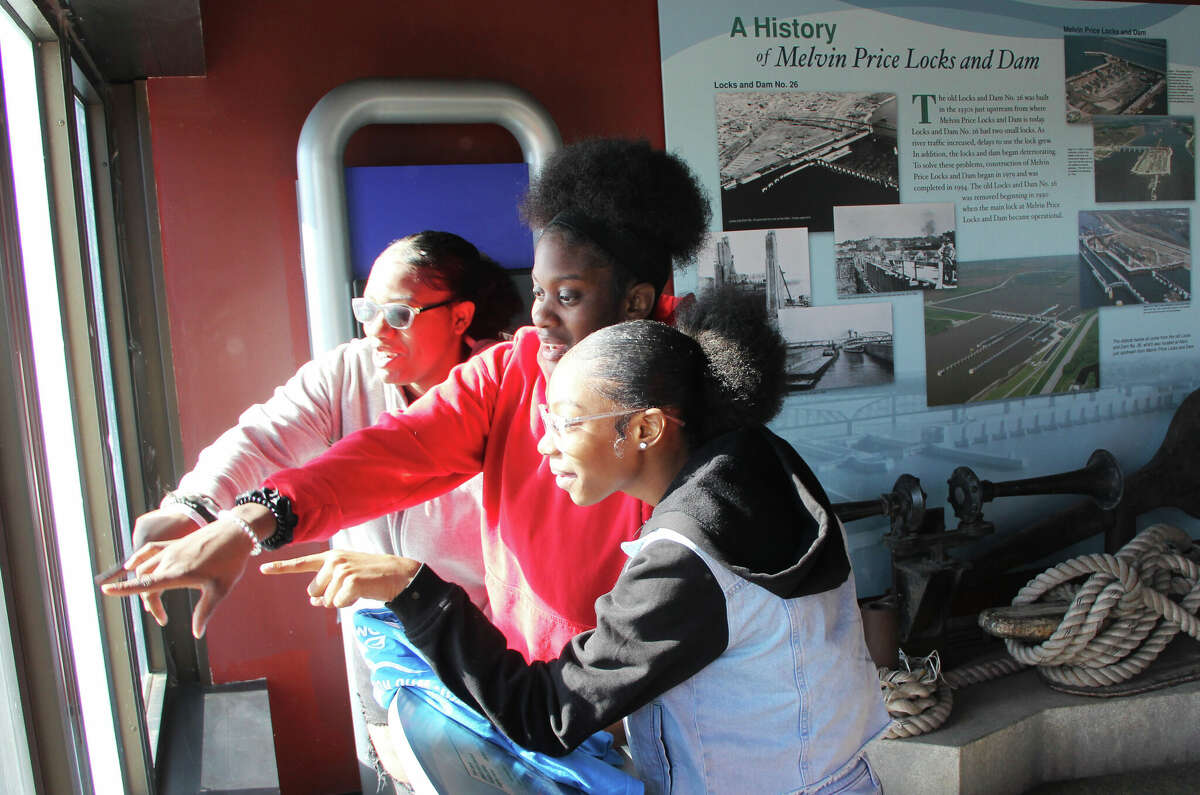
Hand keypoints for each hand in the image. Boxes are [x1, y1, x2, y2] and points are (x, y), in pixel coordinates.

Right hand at [101, 504, 271, 637]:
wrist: (236, 532)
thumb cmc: (231, 562)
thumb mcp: (220, 589)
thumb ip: (205, 612)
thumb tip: (197, 634)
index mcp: (178, 574)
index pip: (145, 584)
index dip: (124, 589)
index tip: (104, 590)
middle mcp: (169, 561)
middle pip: (145, 583)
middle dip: (149, 603)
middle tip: (162, 619)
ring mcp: (170, 550)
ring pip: (145, 568)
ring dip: (143, 584)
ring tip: (153, 601)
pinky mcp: (173, 544)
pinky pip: (149, 551)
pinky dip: (138, 559)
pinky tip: (131, 565)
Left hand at [260, 550, 420, 607]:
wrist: (399, 575)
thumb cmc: (374, 577)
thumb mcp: (349, 577)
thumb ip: (328, 586)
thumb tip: (313, 601)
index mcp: (332, 557)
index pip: (302, 563)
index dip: (280, 567)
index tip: (262, 568)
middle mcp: (333, 560)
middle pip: (314, 591)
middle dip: (329, 597)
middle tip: (351, 589)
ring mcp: (341, 570)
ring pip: (326, 600)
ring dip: (341, 601)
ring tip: (359, 590)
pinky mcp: (349, 581)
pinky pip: (338, 604)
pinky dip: (349, 604)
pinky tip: (362, 593)